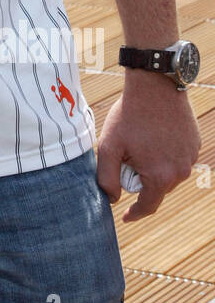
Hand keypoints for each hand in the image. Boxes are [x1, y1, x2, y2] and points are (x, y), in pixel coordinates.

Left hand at [97, 70, 201, 220]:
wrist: (154, 86)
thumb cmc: (129, 116)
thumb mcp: (109, 147)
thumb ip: (107, 178)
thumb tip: (112, 200)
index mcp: (160, 176)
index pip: (148, 206)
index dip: (135, 213)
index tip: (125, 216)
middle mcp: (181, 171)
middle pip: (158, 188)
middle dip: (141, 180)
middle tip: (127, 156)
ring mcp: (191, 157)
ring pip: (169, 173)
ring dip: (155, 167)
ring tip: (141, 143)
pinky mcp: (195, 144)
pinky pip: (178, 158)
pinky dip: (166, 154)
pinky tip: (155, 135)